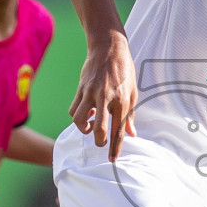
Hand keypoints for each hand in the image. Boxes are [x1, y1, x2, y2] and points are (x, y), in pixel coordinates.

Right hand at [68, 34, 136, 159]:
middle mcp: (106, 98)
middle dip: (99, 142)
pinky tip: (86, 113)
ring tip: (91, 126)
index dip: (115, 147)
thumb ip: (131, 114)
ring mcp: (91, 93)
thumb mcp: (133, 91)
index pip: (118, 129)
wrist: (108, 47)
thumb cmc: (124, 70)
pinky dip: (78, 116)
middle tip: (101, 142)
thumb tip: (131, 134)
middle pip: (98, 129)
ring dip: (84, 128)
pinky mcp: (80, 88)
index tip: (112, 159)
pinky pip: (73, 109)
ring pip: (79, 120)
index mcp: (122, 100)